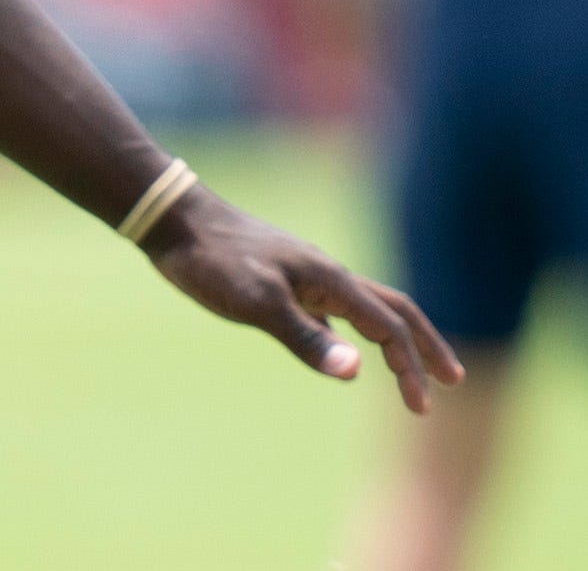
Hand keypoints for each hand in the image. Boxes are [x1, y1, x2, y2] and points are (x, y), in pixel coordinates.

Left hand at [144, 184, 461, 413]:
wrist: (173, 218)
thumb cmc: (211, 259)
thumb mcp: (256, 302)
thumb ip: (305, 338)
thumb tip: (357, 373)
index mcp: (330, 280)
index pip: (389, 327)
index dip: (411, 368)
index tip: (422, 408)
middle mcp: (327, 274)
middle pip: (394, 310)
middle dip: (426, 346)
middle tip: (454, 380)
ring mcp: (305, 275)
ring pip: (365, 307)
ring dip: (393, 337)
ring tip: (408, 367)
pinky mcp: (282, 279)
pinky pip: (333, 307)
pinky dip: (352, 330)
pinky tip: (341, 347)